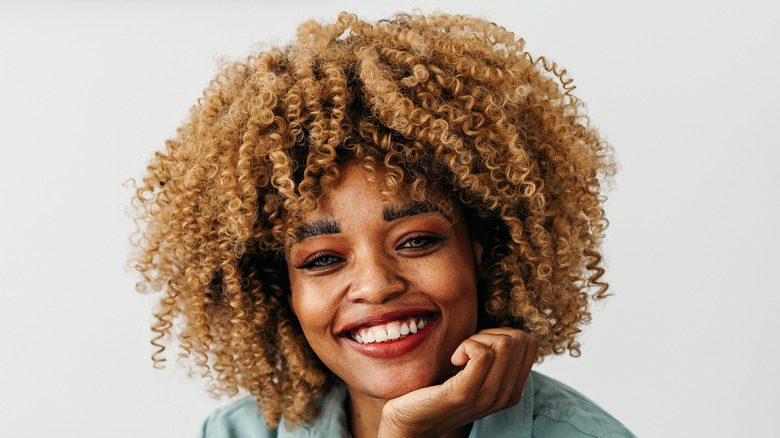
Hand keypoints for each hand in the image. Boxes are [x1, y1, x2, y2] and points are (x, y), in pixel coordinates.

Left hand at [378, 328, 538, 437]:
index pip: (530, 342)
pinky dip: (467, 345)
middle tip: (468, 349)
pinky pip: (483, 354)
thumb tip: (507, 332)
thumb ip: (495, 360)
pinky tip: (454, 359)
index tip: (480, 346)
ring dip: (478, 339)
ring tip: (460, 355)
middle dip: (491, 333)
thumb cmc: (439, 390)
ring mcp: (488, 396)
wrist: (412, 422)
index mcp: (512, 390)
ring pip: (504, 343)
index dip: (503, 333)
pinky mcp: (466, 393)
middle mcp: (506, 396)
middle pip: (519, 339)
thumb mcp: (475, 375)